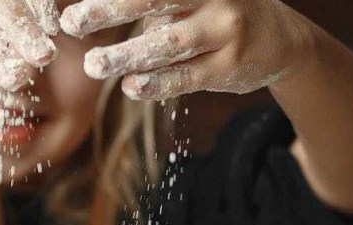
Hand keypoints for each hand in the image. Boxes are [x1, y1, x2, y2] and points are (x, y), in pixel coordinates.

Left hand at [60, 0, 312, 100]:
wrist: (282, 41)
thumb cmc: (217, 10)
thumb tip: (96, 5)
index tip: (71, 5)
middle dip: (110, 9)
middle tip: (72, 22)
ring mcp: (225, 30)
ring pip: (169, 44)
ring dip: (126, 56)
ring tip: (94, 65)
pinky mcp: (229, 66)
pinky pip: (186, 76)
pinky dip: (156, 83)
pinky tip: (130, 87)